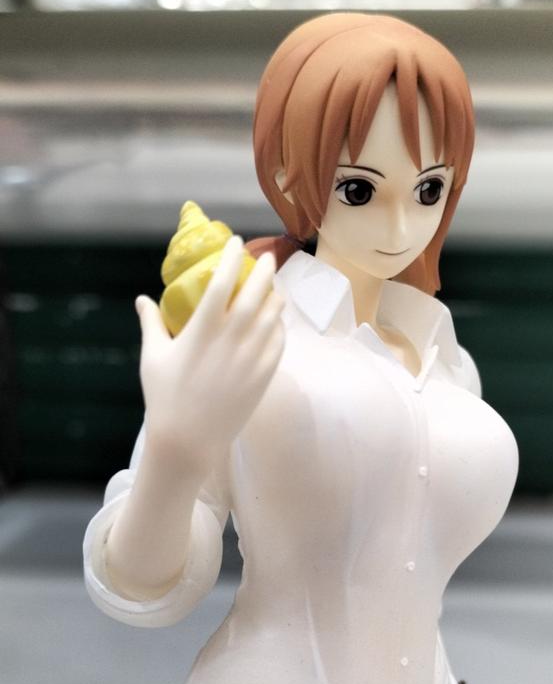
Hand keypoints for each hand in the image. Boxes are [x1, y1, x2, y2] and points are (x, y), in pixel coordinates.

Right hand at [134, 236, 285, 470]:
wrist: (189, 440)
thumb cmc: (165, 397)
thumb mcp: (153, 357)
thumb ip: (151, 323)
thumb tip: (142, 299)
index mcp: (203, 328)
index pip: (224, 280)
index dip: (233, 257)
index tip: (237, 243)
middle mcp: (232, 338)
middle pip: (257, 291)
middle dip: (265, 269)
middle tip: (266, 259)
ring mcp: (252, 356)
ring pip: (273, 314)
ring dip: (275, 295)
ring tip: (273, 287)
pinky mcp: (265, 375)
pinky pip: (279, 341)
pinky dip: (279, 325)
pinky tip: (274, 321)